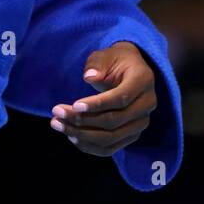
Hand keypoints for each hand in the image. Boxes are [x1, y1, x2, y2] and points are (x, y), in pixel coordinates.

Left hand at [49, 41, 156, 156]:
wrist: (129, 71)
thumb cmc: (114, 61)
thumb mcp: (106, 55)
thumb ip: (98, 65)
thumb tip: (89, 77)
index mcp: (143, 81)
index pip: (121, 98)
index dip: (97, 104)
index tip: (74, 105)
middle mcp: (147, 104)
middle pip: (114, 121)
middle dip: (82, 120)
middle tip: (57, 112)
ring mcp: (141, 123)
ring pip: (110, 138)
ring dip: (81, 135)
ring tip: (58, 124)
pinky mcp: (132, 135)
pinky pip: (110, 148)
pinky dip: (89, 146)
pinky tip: (71, 136)